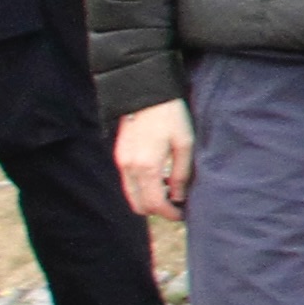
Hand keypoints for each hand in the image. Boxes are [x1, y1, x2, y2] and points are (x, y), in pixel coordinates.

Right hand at [114, 100, 192, 222]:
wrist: (145, 91)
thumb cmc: (170, 115)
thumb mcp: (184, 143)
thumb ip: (181, 174)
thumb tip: (178, 197)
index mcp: (146, 166)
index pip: (154, 204)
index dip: (169, 214)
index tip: (182, 214)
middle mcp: (129, 168)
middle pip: (138, 205)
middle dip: (157, 209)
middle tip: (176, 203)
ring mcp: (121, 161)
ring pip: (131, 195)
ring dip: (147, 198)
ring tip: (168, 189)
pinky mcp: (119, 154)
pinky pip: (127, 182)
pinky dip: (140, 187)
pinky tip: (157, 176)